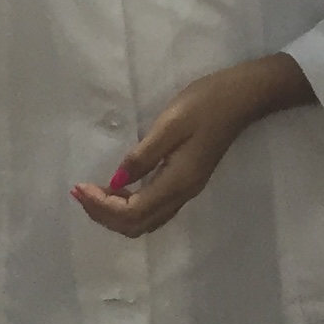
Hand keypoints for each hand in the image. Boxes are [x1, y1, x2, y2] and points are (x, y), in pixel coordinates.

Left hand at [73, 53, 307, 236]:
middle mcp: (182, 194)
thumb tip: (116, 180)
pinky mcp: (187, 181)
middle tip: (80, 192)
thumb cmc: (206, 104)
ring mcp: (187, 190)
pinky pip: (153, 209)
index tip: (79, 187)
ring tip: (93, 193)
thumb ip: (143, 155)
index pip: (131, 212)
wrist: (243, 98)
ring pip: (145, 221)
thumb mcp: (171, 123)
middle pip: (136, 225)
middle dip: (103, 215)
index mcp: (177, 182)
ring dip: (115, 214)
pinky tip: (118, 188)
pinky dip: (129, 207)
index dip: (101, 206)